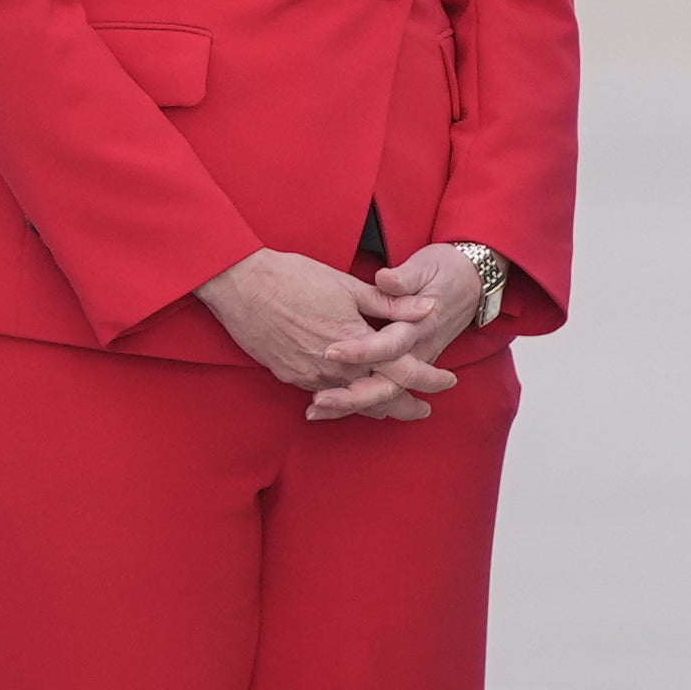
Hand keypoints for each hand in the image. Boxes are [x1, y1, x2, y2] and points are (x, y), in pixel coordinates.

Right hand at [195, 249, 447, 415]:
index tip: (448, 382)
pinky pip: (323, 397)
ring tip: (392, 411)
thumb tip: (429, 308)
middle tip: (423, 411)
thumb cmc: (296, 278)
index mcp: (355, 342)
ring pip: (351, 401)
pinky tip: (350, 401)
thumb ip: (392, 304)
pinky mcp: (288, 376)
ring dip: (374, 407)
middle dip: (404, 407)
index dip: (428, 378)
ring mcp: (308, 375)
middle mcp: (333, 367)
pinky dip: (343, 402)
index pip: (402, 370)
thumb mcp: (350, 286)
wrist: (242, 286)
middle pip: (379, 396)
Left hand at [305, 243, 485, 420]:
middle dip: (354, 395)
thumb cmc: (446, 270)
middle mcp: (420, 349)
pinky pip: (386, 392)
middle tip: (320, 398)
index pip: (391, 344)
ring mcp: (417, 361)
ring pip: (386, 394)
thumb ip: (405, 277)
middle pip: (389, 383)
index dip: (362, 350)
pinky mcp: (411, 367)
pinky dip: (359, 405)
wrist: (475, 281)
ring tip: (317, 409)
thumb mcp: (427, 265)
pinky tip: (330, 409)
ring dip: (352, 405)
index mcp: (421, 324)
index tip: (331, 351)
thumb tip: (385, 279)